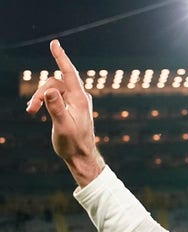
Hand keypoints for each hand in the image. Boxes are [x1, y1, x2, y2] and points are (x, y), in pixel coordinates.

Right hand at [26, 39, 104, 186]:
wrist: (81, 155)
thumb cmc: (72, 142)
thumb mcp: (62, 125)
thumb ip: (55, 108)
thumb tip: (48, 91)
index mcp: (80, 99)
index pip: (69, 73)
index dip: (61, 57)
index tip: (54, 43)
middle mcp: (80, 97)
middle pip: (55, 83)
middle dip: (40, 92)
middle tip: (30, 109)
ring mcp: (77, 101)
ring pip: (53, 89)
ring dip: (40, 97)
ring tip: (31, 111)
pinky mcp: (72, 106)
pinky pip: (56, 96)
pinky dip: (45, 100)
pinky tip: (36, 109)